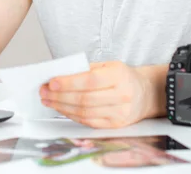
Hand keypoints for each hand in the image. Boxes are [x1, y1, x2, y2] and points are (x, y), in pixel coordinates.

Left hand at [39, 61, 154, 128]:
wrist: (145, 93)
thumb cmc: (123, 77)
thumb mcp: (109, 65)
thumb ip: (86, 69)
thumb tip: (60, 76)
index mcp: (119, 75)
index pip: (90, 81)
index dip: (69, 83)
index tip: (52, 82)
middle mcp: (121, 95)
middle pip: (84, 99)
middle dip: (60, 96)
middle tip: (44, 91)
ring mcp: (119, 113)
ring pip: (84, 112)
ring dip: (62, 107)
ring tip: (49, 100)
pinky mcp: (115, 125)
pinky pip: (88, 121)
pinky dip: (72, 115)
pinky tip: (62, 109)